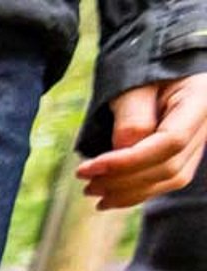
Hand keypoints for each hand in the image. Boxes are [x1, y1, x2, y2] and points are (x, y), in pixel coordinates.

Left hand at [77, 74, 206, 209]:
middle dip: (122, 181)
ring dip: (128, 193)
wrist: (160, 63)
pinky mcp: (185, 154)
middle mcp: (205, 124)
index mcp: (199, 100)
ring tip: (93, 191)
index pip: (170, 142)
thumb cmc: (145, 68)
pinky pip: (165, 180)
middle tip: (86, 184)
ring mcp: (198, 142)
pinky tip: (111, 197)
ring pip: (169, 179)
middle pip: (168, 166)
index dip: (128, 161)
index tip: (89, 168)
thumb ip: (131, 118)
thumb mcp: (133, 85)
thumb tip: (123, 153)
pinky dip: (137, 192)